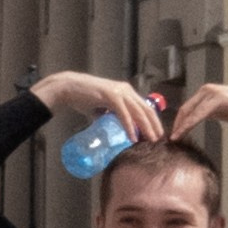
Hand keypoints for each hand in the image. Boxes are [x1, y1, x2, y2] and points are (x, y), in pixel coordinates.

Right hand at [31, 72, 161, 142]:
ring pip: (138, 112)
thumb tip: (112, 129)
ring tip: (150, 139)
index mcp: (126, 91)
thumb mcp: (101, 107)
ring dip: (146, 127)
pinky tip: (133, 137)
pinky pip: (124, 114)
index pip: (144, 106)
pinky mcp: (111, 95)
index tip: (156, 132)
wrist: (69, 88)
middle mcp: (126, 90)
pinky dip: (129, 126)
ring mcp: (119, 92)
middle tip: (158, 138)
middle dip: (154, 124)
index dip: (152, 120)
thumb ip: (109, 116)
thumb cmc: (83, 97)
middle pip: (146, 109)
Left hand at [171, 83, 227, 139]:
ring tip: (174, 137)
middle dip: (177, 124)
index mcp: (207, 93)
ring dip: (181, 126)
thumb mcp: (223, 111)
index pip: (188, 107)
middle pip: (185, 108)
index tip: (174, 133)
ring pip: (190, 111)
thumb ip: (210, 113)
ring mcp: (212, 93)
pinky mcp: (217, 100)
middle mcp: (207, 90)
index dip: (179, 120)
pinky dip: (189, 124)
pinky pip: (199, 114)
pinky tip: (183, 132)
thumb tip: (198, 120)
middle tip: (171, 138)